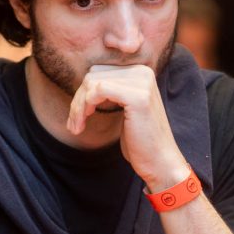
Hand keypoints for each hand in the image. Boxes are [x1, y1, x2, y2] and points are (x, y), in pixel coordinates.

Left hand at [66, 64, 187, 189]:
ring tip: (76, 127)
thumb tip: (85, 82)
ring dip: (78, 106)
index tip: (77, 116)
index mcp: (140, 72)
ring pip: (92, 82)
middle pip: (93, 75)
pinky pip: (98, 90)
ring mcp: (142, 83)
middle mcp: (143, 72)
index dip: (83, 93)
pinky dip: (84, 107)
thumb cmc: (140, 140)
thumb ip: (112, 91)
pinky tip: (83, 123)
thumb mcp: (125, 109)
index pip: (99, 72)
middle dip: (78, 99)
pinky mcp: (137, 96)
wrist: (159, 161)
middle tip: (74, 124)